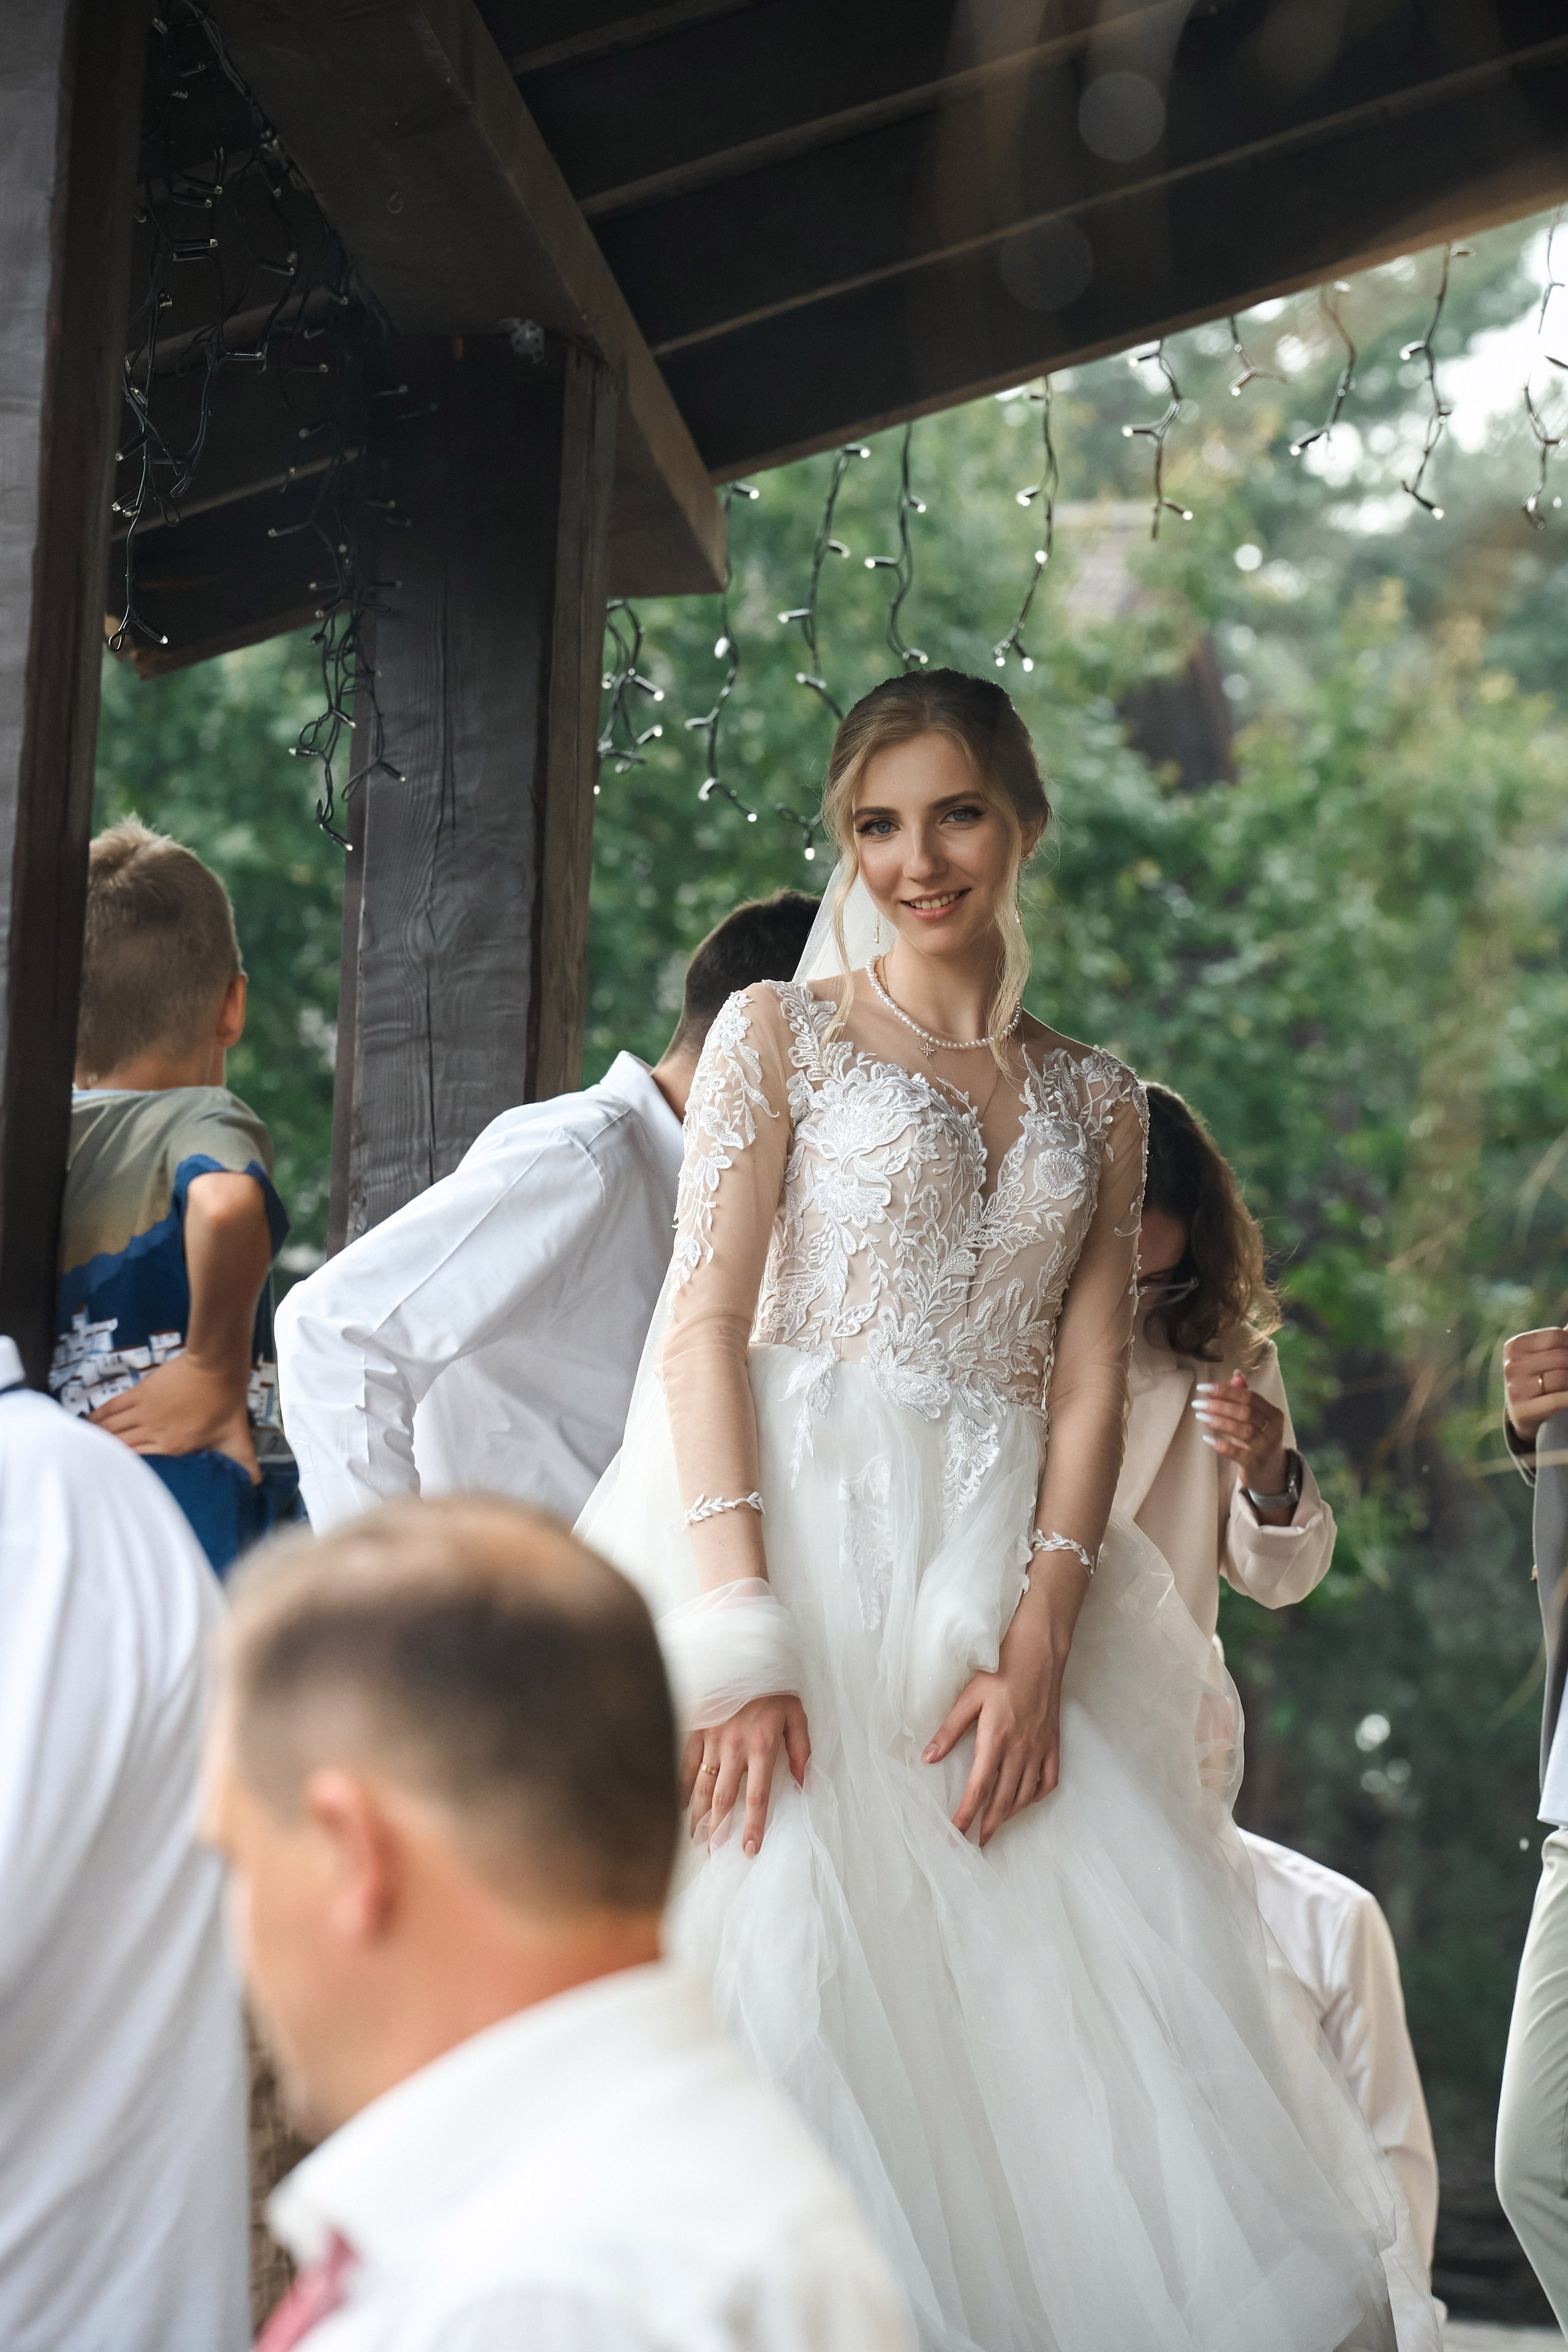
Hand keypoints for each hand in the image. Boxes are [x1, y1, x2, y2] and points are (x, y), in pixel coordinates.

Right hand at [91, 1351, 258, 1479]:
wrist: (216, 1367)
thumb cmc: (227, 1401)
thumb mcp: (237, 1438)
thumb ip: (244, 1463)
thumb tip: (256, 1484)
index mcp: (172, 1447)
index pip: (141, 1464)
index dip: (125, 1473)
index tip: (111, 1479)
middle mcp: (153, 1432)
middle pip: (121, 1449)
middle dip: (106, 1460)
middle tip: (90, 1468)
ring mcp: (143, 1412)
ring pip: (113, 1430)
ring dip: (98, 1440)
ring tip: (84, 1449)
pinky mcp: (139, 1393)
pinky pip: (111, 1408)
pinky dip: (97, 1417)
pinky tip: (87, 1423)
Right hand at [680, 1694, 809, 1856]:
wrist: (743, 1652)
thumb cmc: (774, 1683)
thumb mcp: (797, 1713)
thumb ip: (801, 1750)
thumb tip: (804, 1785)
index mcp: (762, 1746)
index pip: (757, 1797)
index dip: (752, 1826)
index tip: (749, 1850)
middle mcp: (734, 1747)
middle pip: (723, 1798)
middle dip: (718, 1830)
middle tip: (714, 1856)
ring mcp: (711, 1738)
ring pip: (701, 1785)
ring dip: (698, 1815)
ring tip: (695, 1840)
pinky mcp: (695, 1727)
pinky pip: (684, 1762)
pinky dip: (681, 1785)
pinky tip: (679, 1805)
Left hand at [923, 1593, 1071, 1846]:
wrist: (1039, 1652)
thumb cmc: (1000, 1669)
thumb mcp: (968, 1697)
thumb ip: (949, 1730)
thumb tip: (928, 1758)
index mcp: (996, 1739)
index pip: (978, 1789)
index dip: (965, 1816)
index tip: (955, 1836)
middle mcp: (1020, 1749)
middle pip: (1002, 1800)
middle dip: (988, 1826)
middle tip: (976, 1844)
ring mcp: (1040, 1748)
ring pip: (1025, 1794)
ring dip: (1009, 1815)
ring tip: (995, 1826)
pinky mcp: (1053, 1743)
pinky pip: (1048, 1780)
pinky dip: (1036, 1796)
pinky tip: (1025, 1800)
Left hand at [1192, 1372, 1287, 1500]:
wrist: (1271, 1473)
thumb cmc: (1259, 1439)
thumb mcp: (1256, 1419)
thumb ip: (1246, 1397)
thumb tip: (1236, 1374)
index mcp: (1274, 1414)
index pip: (1250, 1397)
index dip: (1226, 1390)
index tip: (1203, 1387)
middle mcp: (1274, 1431)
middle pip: (1246, 1412)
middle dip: (1219, 1405)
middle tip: (1198, 1403)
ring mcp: (1266, 1449)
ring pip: (1243, 1431)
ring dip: (1219, 1421)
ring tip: (1200, 1416)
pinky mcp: (1256, 1465)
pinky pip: (1238, 1454)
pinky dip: (1222, 1445)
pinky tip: (1207, 1438)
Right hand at [1504, 1326, 1567, 1442]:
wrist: (1525, 1414)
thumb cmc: (1540, 1378)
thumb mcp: (1545, 1355)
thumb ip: (1562, 1338)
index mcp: (1515, 1346)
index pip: (1556, 1336)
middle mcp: (1511, 1365)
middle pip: (1561, 1357)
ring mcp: (1515, 1388)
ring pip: (1562, 1378)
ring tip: (1567, 1386)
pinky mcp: (1521, 1410)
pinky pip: (1557, 1400)